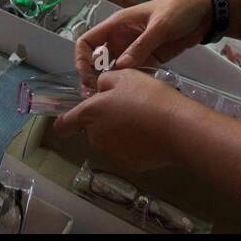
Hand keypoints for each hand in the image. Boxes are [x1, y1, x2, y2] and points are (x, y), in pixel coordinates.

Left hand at [52, 69, 188, 170]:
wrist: (177, 127)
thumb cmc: (147, 97)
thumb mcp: (124, 76)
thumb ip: (105, 82)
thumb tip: (99, 90)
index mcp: (90, 114)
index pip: (63, 125)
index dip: (64, 121)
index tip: (70, 118)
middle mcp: (96, 137)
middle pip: (91, 130)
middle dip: (103, 120)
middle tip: (126, 106)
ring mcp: (112, 153)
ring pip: (109, 141)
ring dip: (119, 132)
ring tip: (142, 119)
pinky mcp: (130, 165)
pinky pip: (126, 151)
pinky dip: (134, 144)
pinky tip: (151, 134)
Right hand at [73, 0, 212, 87]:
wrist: (204, 12)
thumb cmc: (179, 10)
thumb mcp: (160, 25)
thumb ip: (141, 46)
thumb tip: (120, 68)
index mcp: (117, 25)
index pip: (87, 42)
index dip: (82, 60)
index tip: (88, 79)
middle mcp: (121, 39)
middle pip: (97, 61)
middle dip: (94, 78)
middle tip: (97, 98)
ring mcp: (134, 51)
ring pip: (115, 70)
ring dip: (112, 84)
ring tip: (112, 102)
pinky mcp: (149, 59)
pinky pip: (133, 74)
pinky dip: (130, 84)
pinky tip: (132, 97)